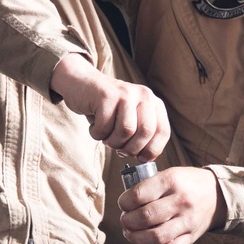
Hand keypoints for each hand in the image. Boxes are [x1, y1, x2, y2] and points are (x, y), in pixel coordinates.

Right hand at [51, 53, 169, 160]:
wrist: (80, 84)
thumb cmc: (107, 108)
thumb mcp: (130, 118)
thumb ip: (141, 135)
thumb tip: (146, 159)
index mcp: (153, 102)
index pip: (163, 131)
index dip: (152, 149)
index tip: (141, 158)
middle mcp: (143, 95)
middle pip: (146, 132)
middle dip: (132, 148)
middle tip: (120, 149)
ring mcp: (125, 93)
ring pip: (126, 131)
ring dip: (113, 142)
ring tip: (106, 136)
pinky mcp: (106, 95)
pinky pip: (105, 127)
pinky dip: (97, 134)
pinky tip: (94, 127)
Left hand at [119, 166, 219, 243]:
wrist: (216, 194)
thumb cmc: (187, 184)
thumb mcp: (169, 174)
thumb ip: (148, 186)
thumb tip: (125, 205)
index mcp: (171, 181)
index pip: (138, 195)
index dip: (124, 203)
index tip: (123, 204)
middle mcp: (180, 201)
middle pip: (145, 217)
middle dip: (128, 222)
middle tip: (126, 221)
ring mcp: (187, 221)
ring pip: (156, 236)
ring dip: (137, 238)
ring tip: (131, 234)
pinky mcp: (191, 237)